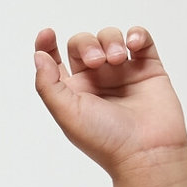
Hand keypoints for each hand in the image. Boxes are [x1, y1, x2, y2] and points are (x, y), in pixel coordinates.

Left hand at [33, 25, 186, 186]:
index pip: (55, 61)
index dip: (47, 45)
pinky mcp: (148, 69)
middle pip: (83, 43)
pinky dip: (137, 34)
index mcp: (74, 92)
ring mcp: (123, 73)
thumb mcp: (66, 114)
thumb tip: (38, 56)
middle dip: (87, 44)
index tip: (47, 34)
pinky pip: (141, 40)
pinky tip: (133, 45)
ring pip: (110, 37)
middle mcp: (96, 80)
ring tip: (117, 59)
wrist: (146, 152)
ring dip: (111, 40)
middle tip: (97, 62)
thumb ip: (47, 85)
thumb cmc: (106, 140)